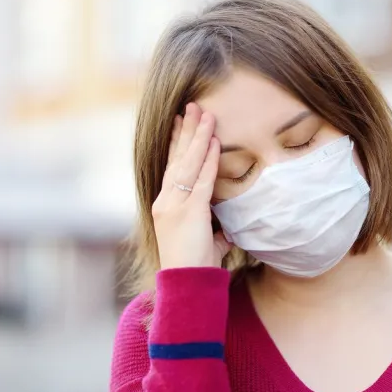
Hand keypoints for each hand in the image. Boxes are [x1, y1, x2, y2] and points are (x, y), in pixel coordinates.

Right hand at [153, 103, 232, 269]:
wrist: (186, 285)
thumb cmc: (195, 268)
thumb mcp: (206, 244)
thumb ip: (214, 233)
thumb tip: (226, 232)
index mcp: (166, 205)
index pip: (172, 167)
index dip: (177, 143)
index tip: (180, 121)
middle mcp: (165, 201)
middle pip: (176, 158)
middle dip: (185, 131)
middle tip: (192, 106)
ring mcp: (174, 205)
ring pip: (187, 163)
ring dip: (197, 137)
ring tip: (205, 114)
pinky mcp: (188, 212)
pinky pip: (200, 180)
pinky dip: (207, 160)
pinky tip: (214, 142)